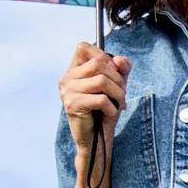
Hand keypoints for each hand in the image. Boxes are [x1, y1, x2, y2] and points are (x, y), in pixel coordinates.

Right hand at [60, 40, 130, 157]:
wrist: (96, 140)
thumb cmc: (104, 112)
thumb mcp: (116, 86)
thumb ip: (120, 69)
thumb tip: (119, 60)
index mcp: (73, 70)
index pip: (83, 47)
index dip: (102, 56)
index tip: (112, 73)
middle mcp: (66, 78)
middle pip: (98, 63)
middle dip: (117, 79)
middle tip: (121, 94)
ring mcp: (67, 91)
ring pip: (101, 80)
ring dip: (118, 93)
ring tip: (119, 104)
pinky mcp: (72, 105)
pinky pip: (101, 99)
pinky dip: (112, 107)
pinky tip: (110, 113)